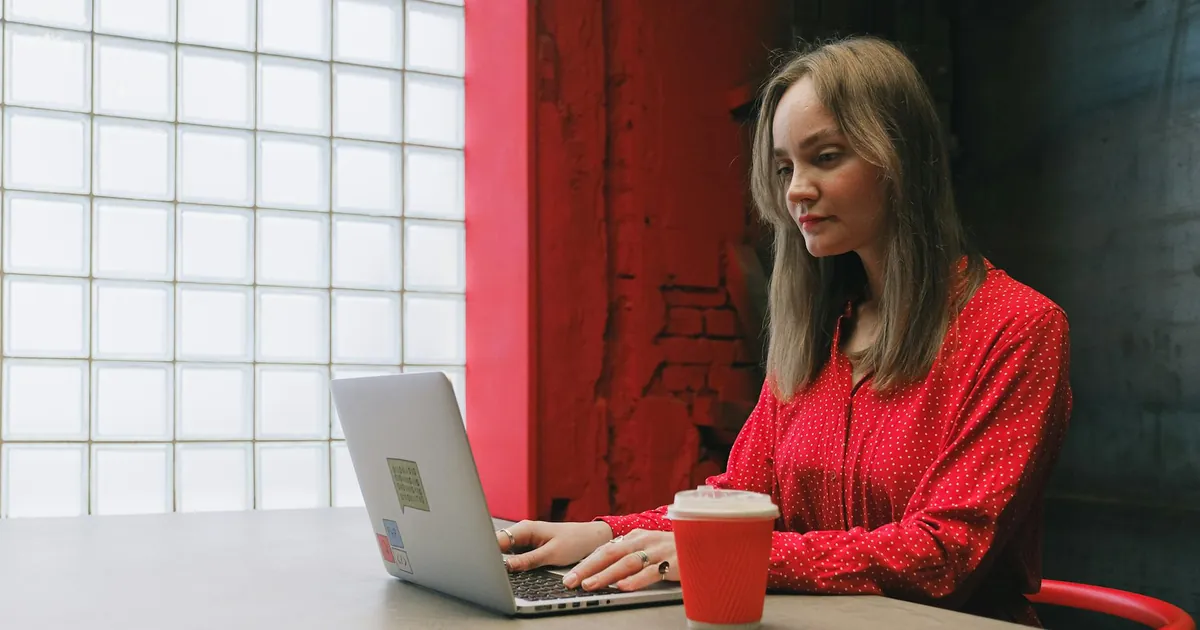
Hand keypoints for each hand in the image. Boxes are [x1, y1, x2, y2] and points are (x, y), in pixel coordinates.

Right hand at [496, 520, 613, 572]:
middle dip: (495, 560)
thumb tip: (507, 566)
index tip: (487, 567)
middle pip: (499, 547)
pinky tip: (516, 571)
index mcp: (525, 528)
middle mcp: (522, 532)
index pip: (497, 540)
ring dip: (505, 563)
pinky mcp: (529, 548)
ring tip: (505, 574)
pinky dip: (514, 564)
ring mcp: (525, 540)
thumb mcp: (551, 554)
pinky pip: (516, 556)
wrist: (590, 539)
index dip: (489, 554)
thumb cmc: (575, 541)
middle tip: (495, 575)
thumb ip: (528, 560)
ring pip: (506, 553)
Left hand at [563, 529, 679, 591]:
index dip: (586, 563)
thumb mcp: (648, 545)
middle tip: (572, 581)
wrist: (706, 540)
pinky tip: (624, 587)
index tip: (570, 576)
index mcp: (635, 537)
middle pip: (611, 555)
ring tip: (591, 585)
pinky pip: (652, 573)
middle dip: (588, 569)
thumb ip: (628, 552)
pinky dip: (637, 580)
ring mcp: (658, 552)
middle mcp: (644, 541)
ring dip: (606, 575)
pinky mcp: (673, 563)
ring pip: (627, 563)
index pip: (605, 550)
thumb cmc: (674, 547)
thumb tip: (601, 566)